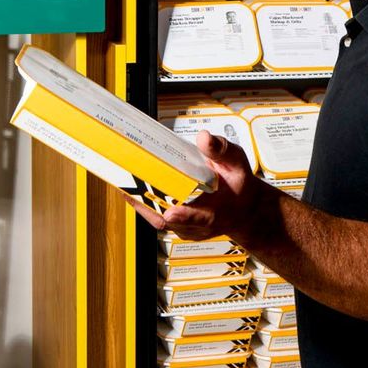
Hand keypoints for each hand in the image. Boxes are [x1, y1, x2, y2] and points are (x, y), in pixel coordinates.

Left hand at [123, 129, 267, 244]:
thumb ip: (221, 150)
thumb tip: (204, 138)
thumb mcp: (237, 163)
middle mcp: (198, 225)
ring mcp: (186, 229)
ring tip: (124, 185)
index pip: (198, 218)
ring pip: (158, 220)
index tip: (171, 212)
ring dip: (141, 204)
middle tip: (128, 188)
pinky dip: (144, 205)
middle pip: (168, 221)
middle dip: (147, 206)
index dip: (184, 217)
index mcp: (216, 211)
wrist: (243, 208)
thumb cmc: (238, 186)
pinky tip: (132, 189)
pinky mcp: (178, 227)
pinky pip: (157, 218)